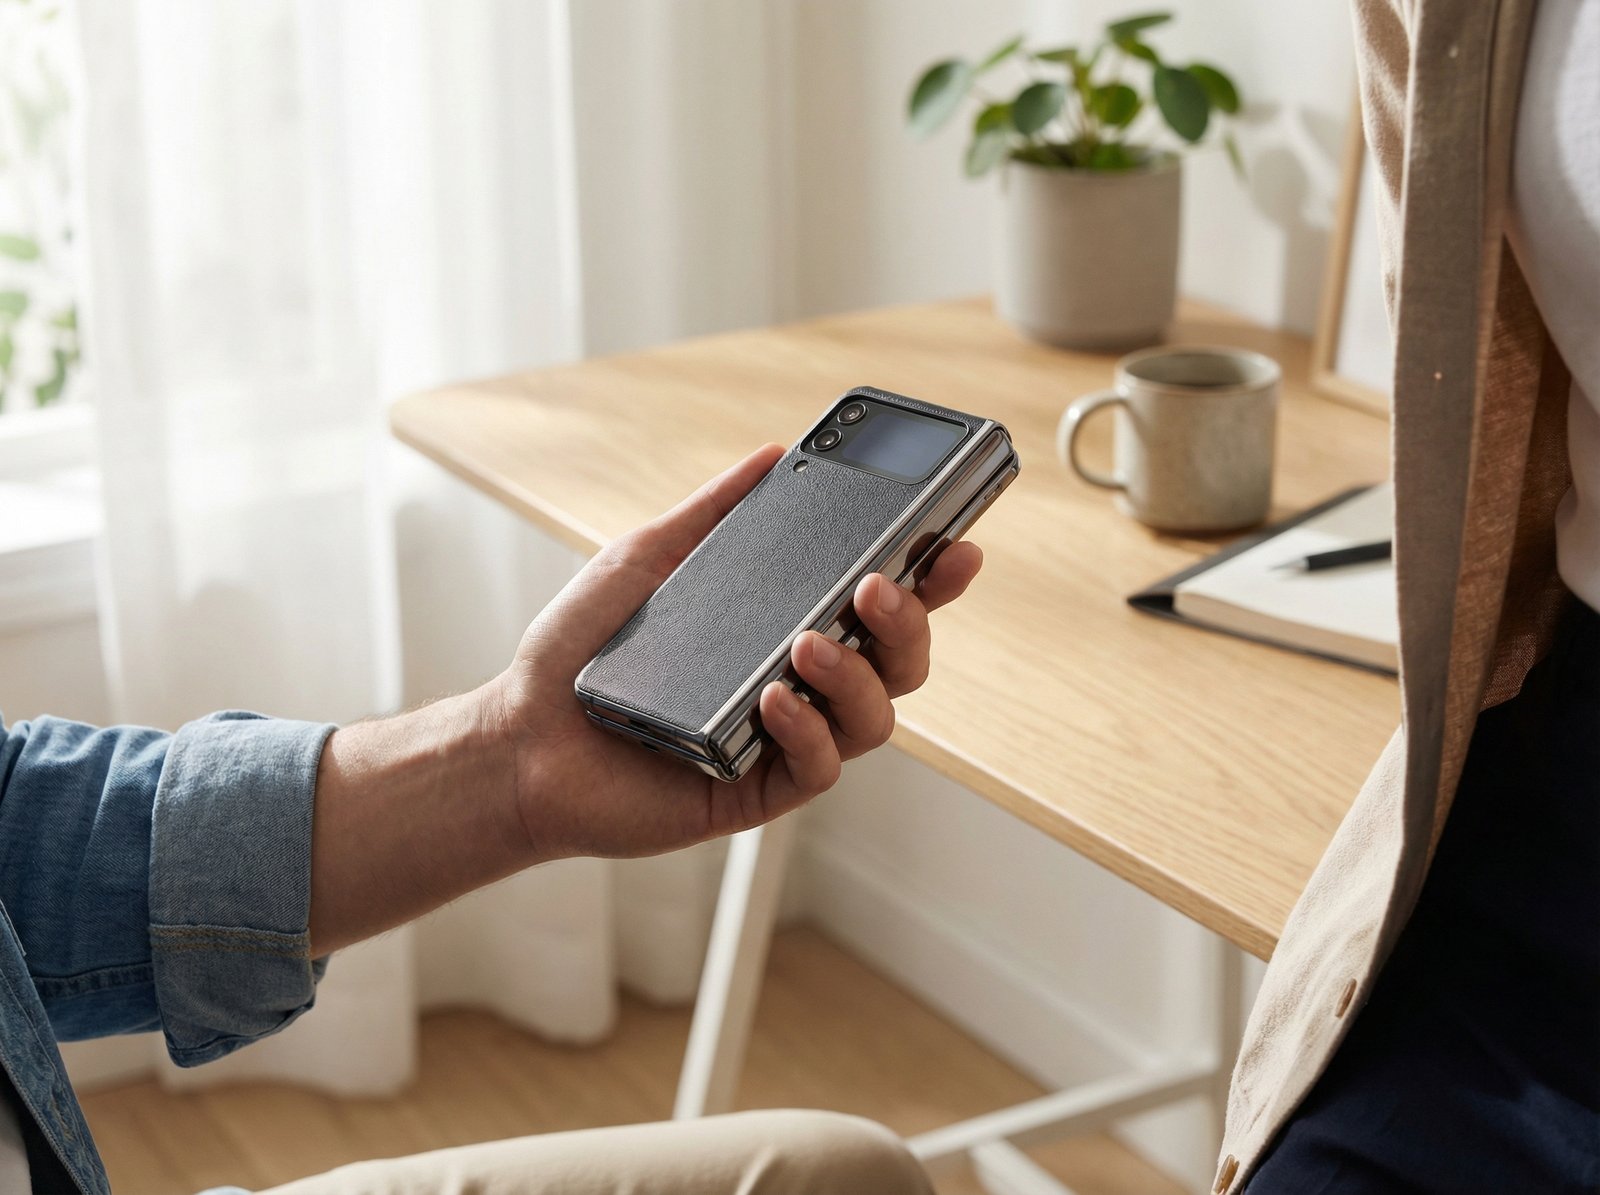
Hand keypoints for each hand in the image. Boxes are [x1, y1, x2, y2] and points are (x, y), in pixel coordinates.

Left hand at [489, 444, 982, 860]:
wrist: (521, 735)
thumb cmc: (582, 652)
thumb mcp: (648, 559)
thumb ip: (715, 513)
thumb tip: (773, 455)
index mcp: (785, 628)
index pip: (880, 603)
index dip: (931, 578)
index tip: (957, 543)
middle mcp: (799, 685)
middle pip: (899, 662)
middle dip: (908, 622)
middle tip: (875, 587)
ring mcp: (783, 741)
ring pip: (874, 718)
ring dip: (857, 676)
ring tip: (807, 642)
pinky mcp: (757, 791)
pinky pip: (818, 768)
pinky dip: (808, 730)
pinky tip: (773, 701)